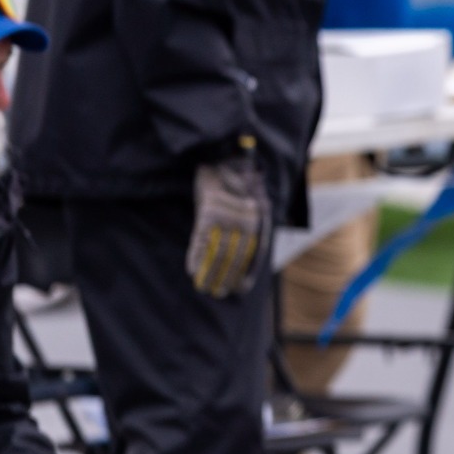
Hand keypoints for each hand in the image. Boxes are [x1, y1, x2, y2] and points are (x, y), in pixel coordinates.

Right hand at [189, 148, 271, 296]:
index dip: (247, 273)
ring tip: (205, 288)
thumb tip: (244, 262)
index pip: (256, 252)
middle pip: (237, 256)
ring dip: (211, 273)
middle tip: (218, 293)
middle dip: (227, 277)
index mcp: (260, 218)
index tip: (241, 290)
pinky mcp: (209, 211)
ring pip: (219, 251)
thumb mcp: (251, 207)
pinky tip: (192, 272)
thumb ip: (251, 230)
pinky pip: (201, 240)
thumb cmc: (235, 188)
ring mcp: (229, 214)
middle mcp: (248, 217)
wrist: (221, 160)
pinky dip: (196, 257)